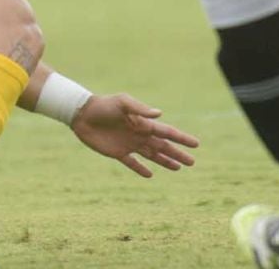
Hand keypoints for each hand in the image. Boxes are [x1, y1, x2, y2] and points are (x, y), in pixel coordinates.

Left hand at [69, 93, 198, 177]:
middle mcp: (138, 134)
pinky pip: (132, 163)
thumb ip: (140, 109)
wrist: (82, 113)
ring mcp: (129, 144)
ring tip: (178, 168)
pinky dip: (140, 169)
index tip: (196, 144)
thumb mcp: (122, 102)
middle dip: (178, 154)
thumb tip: (160, 114)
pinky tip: (150, 175)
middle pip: (162, 147)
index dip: (181, 138)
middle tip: (192, 162)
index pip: (166, 132)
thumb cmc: (103, 105)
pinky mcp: (117, 152)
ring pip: (151, 156)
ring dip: (165, 162)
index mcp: (142, 123)